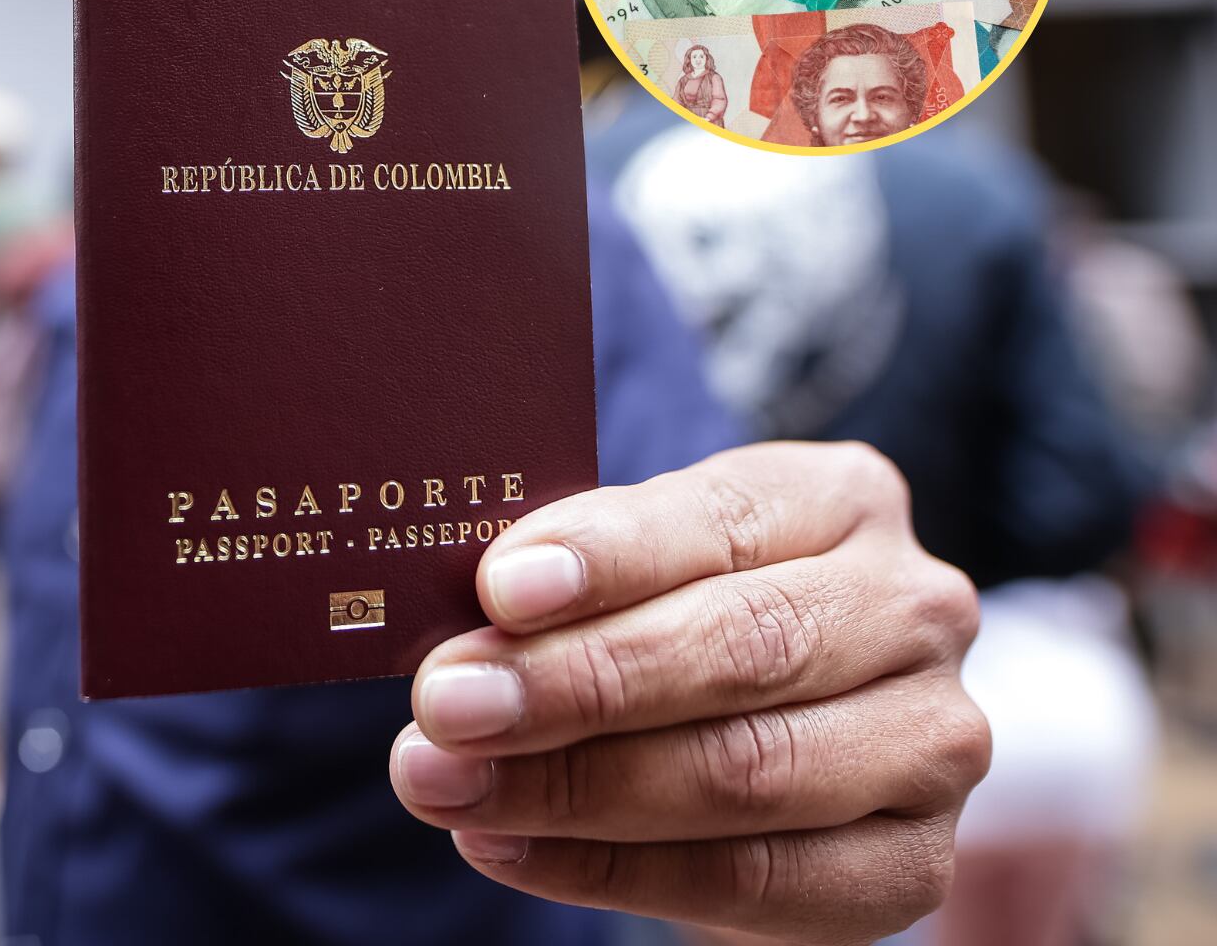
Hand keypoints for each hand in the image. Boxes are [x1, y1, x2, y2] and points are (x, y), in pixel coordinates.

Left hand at [389, 443, 987, 945]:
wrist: (757, 735)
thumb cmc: (676, 614)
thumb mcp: (638, 562)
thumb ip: (576, 575)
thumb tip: (479, 613)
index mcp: (843, 499)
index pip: (720, 521)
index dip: (609, 559)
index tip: (501, 591)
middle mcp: (913, 608)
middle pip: (742, 650)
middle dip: (575, 684)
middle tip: (448, 704)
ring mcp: (932, 740)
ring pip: (746, 774)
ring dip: (572, 787)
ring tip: (447, 782)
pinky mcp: (912, 863)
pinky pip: (753, 881)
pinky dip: (610, 871)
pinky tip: (506, 846)